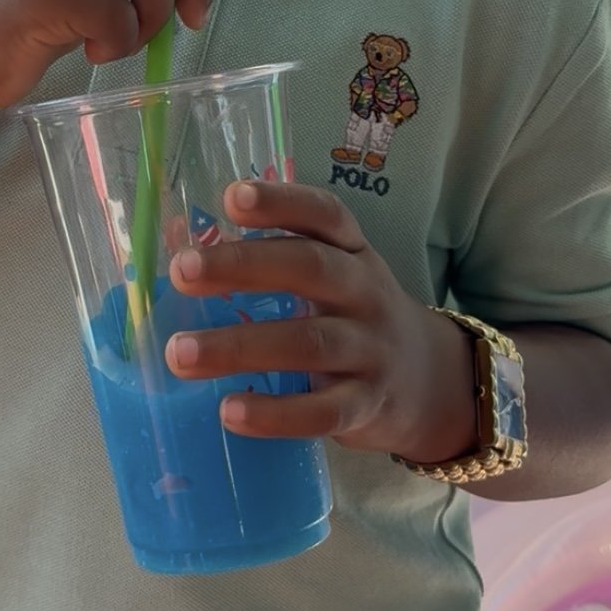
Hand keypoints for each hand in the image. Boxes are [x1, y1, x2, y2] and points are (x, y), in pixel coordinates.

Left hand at [164, 180, 478, 461]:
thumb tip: (178, 246)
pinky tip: (229, 411)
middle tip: (182, 270)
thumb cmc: (354, 318)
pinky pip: (323, 411)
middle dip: (243, 266)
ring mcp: (371, 350)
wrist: (431, 383)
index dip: (281, 202)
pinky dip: (275, 414)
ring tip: (179, 353)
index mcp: (352, 252)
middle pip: (310, 269)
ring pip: (308, 344)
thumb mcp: (331, 277)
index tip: (231, 197)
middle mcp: (365, 292)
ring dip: (239, 347)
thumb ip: (269, 261)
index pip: (324, 215)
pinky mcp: (368, 405)